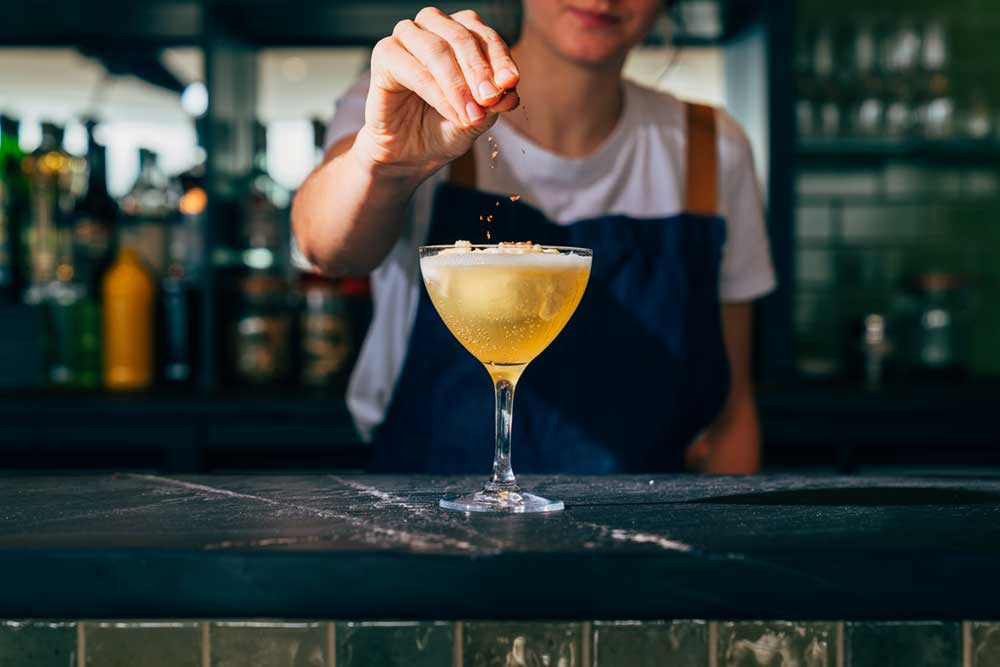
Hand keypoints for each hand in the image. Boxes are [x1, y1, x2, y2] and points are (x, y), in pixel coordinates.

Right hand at [354, 7, 520, 178]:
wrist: (410, 154)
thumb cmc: (443, 129)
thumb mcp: (478, 118)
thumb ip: (494, 102)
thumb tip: (510, 91)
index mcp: (460, 33)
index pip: (485, 36)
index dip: (500, 59)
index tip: (511, 83)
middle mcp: (433, 27)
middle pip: (461, 36)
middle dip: (480, 70)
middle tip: (490, 100)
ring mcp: (406, 38)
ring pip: (437, 50)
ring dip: (458, 84)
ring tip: (471, 114)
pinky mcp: (384, 55)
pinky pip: (413, 69)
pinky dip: (437, 93)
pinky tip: (452, 113)